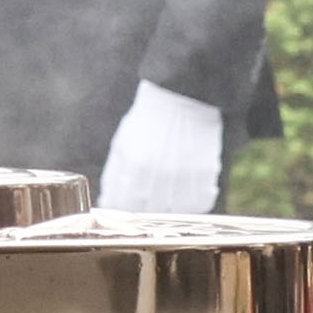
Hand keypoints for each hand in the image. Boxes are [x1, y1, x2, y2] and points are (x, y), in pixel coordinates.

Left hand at [96, 81, 222, 213]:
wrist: (180, 101)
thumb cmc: (148, 122)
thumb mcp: (122, 143)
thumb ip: (114, 175)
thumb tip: (106, 201)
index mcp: (133, 162)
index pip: (122, 202)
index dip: (120, 207)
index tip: (121, 206)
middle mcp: (158, 171)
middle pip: (148, 209)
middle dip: (143, 208)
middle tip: (145, 200)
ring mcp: (184, 173)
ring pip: (174, 211)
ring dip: (169, 208)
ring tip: (166, 195)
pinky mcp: (205, 173)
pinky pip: (200, 204)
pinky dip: (193, 204)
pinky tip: (187, 192)